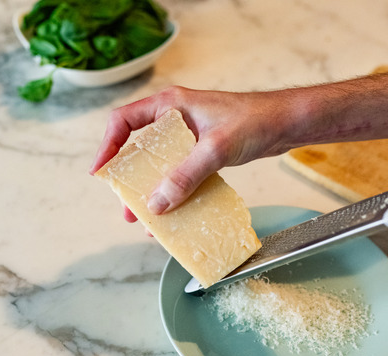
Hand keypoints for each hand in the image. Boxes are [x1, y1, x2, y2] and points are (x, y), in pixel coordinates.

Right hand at [89, 86, 293, 219]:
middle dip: (130, 179)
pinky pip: (179, 173)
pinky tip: (175, 211)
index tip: (100, 172)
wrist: (286, 123)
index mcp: (170, 106)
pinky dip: (174, 191)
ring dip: (152, 190)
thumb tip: (158, 203)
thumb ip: (186, 175)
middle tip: (127, 206)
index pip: (124, 122)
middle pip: (139, 148)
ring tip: (146, 217)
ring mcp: (189, 136)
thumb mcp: (215, 149)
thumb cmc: (255, 121)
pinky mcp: (203, 151)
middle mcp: (175, 119)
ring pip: (159, 164)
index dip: (107, 146)